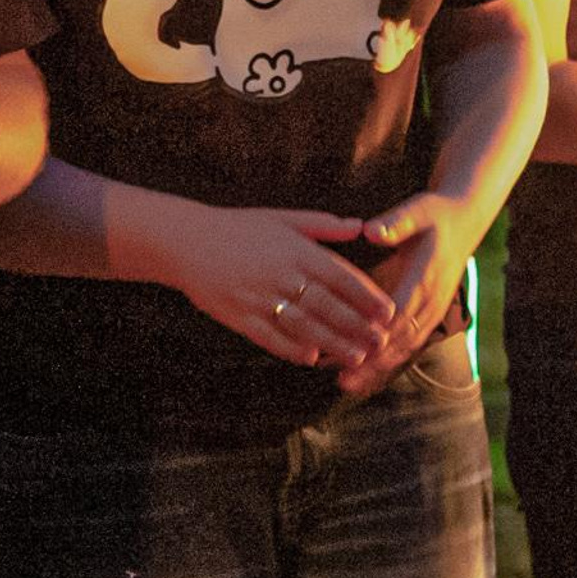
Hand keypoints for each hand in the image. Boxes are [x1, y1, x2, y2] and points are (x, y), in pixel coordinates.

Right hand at [140, 197, 394, 367]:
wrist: (188, 242)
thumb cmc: (238, 228)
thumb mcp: (282, 218)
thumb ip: (323, 225)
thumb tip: (360, 226)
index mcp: (295, 250)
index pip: (340, 276)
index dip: (367, 297)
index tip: (389, 313)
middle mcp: (281, 274)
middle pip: (328, 305)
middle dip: (358, 326)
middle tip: (382, 342)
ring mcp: (260, 298)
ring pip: (304, 325)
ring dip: (333, 343)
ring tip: (357, 357)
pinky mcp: (239, 316)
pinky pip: (271, 337)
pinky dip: (292, 349)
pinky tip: (312, 359)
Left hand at [342, 192, 484, 394]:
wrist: (463, 222)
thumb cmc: (434, 215)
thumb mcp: (418, 210)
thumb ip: (396, 222)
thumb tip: (372, 231)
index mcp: (426, 277)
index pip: (402, 313)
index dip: (380, 334)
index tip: (356, 351)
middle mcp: (431, 301)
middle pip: (401, 339)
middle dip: (373, 362)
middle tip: (344, 380)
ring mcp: (432, 311)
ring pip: (404, 346)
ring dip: (378, 367)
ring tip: (347, 385)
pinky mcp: (427, 315)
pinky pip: (407, 342)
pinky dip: (386, 360)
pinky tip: (362, 375)